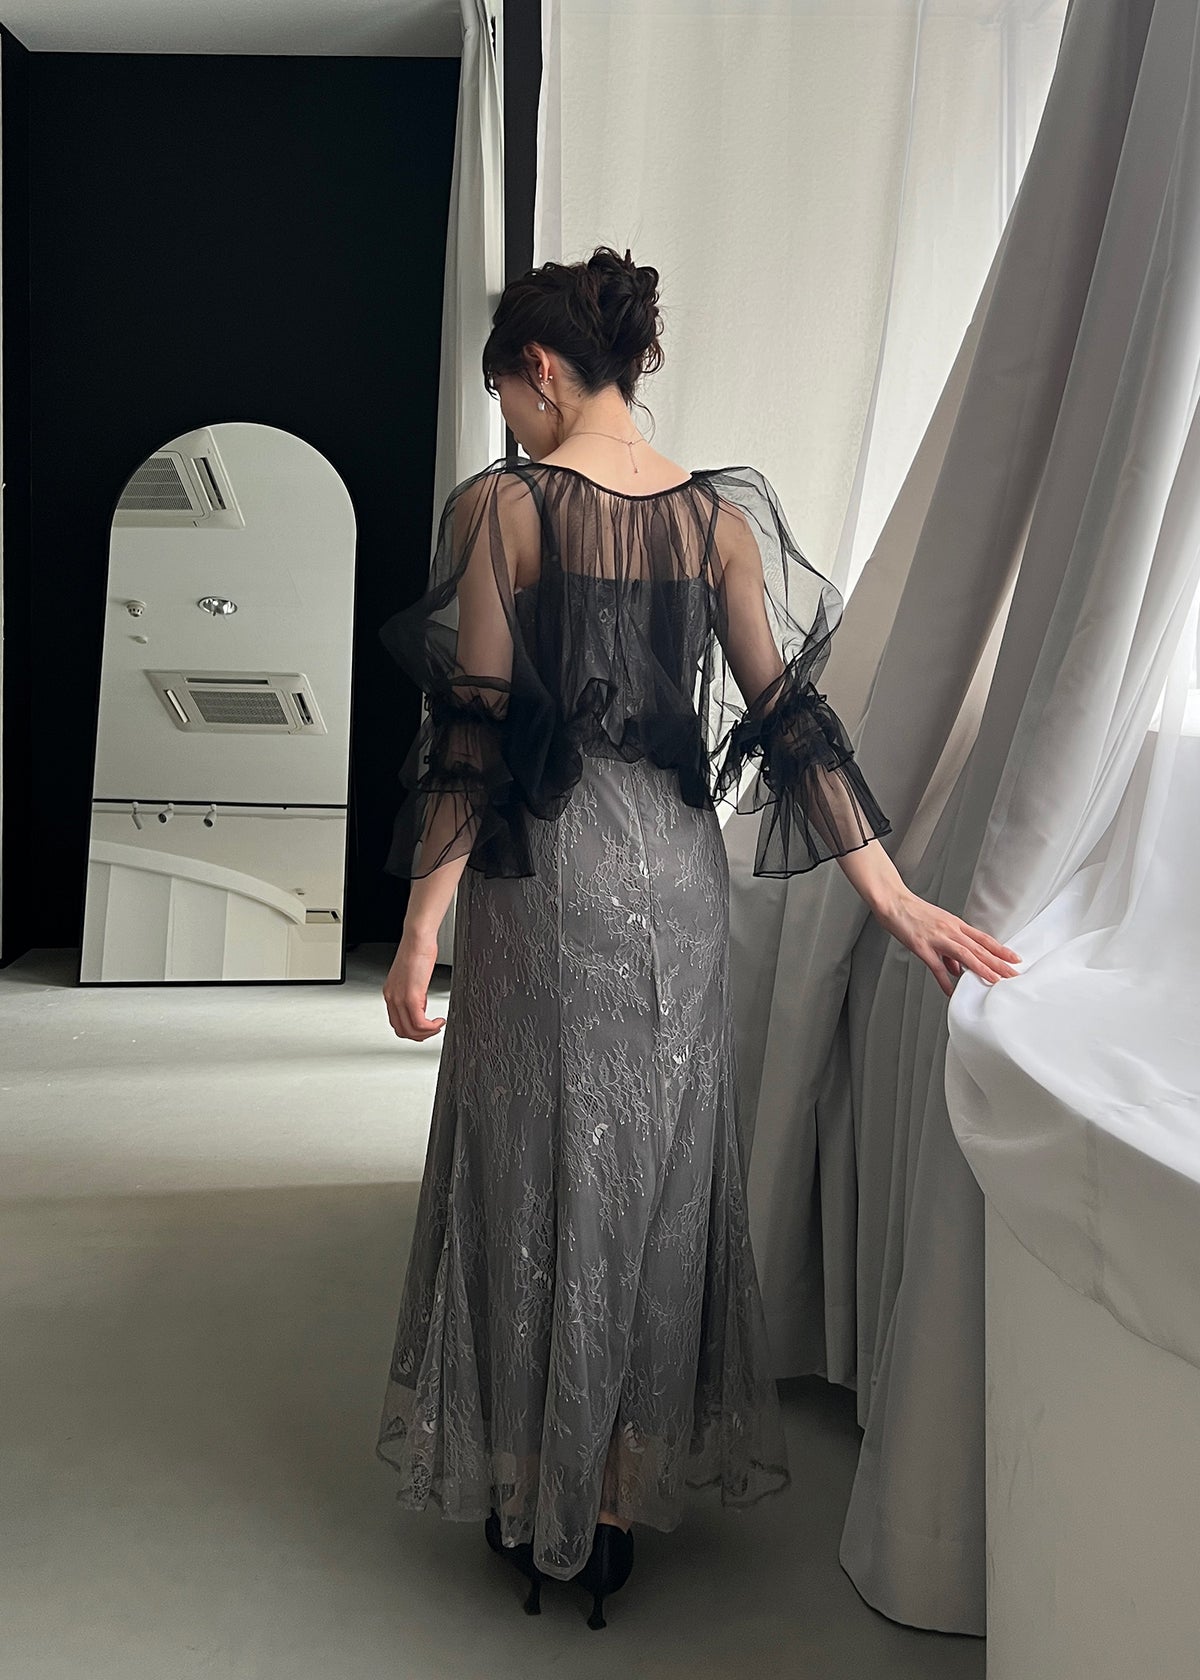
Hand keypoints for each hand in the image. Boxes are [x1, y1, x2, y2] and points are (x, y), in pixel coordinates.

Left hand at [383, 929, 446, 1039]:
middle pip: (402, 1031)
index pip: (397, 1023)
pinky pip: (420, 1023)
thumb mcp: (412, 977)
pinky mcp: (412, 996)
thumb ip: (414, 992)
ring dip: (428, 1033)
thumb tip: (422, 1004)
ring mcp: (400, 998)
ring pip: (411, 1030)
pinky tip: (440, 1020)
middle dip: (420, 1036)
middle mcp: (392, 998)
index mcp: (391, 993)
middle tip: (434, 1030)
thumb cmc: (417, 951)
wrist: (418, 938)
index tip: (426, 1028)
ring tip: (438, 1025)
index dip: (412, 1031)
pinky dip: (432, 1027)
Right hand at [874, 890, 1020, 998]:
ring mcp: (937, 938)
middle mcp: (950, 930)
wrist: (893, 901)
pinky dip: (945, 980)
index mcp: (955, 924)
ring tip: (994, 980)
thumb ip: (949, 948)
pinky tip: (951, 990)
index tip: (1014, 959)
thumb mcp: (937, 926)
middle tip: (1012, 974)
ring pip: (965, 955)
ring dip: (981, 968)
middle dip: (998, 963)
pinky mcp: (922, 946)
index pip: (984, 939)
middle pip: (980, 948)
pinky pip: (936, 966)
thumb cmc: (913, 912)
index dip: (1001, 950)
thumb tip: (957, 968)